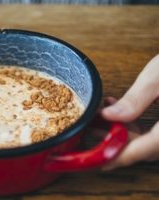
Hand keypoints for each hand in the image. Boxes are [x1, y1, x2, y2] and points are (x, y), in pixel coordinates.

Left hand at [101, 55, 158, 169]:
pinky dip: (139, 127)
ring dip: (126, 132)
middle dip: (117, 140)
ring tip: (104, 115)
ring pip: (152, 143)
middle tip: (95, 128)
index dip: (120, 157)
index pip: (144, 149)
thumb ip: (134, 100)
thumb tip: (108, 116)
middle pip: (147, 149)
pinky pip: (158, 135)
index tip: (100, 162)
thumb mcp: (158, 77)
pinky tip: (124, 112)